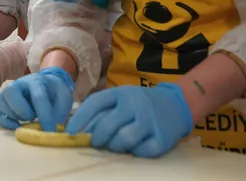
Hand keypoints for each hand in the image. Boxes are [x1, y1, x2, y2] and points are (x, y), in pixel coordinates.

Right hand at [0, 66, 73, 131]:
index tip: (50, 130)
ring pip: (0, 100)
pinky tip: (15, 125)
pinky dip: (3, 120)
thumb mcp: (64, 98)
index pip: (38, 97)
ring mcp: (10, 92)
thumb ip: (59, 112)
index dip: (44, 115)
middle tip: (32, 118)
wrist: (48, 85)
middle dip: (21, 109)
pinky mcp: (5, 102)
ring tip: (24, 120)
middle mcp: (20, 84)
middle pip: (10, 91)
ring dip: (12, 114)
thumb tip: (51, 131)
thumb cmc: (55, 93)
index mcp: (37, 81)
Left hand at [66, 83, 192, 157]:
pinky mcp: (162, 139)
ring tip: (114, 144)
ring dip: (114, 146)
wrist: (175, 104)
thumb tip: (77, 129)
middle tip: (95, 142)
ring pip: (123, 140)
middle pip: (108, 125)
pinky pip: (141, 151)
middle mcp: (135, 105)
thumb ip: (102, 110)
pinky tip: (134, 146)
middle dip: (96, 137)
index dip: (80, 118)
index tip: (70, 131)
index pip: (96, 103)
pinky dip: (134, 152)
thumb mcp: (121, 98)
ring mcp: (150, 121)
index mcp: (121, 93)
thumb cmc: (139, 104)